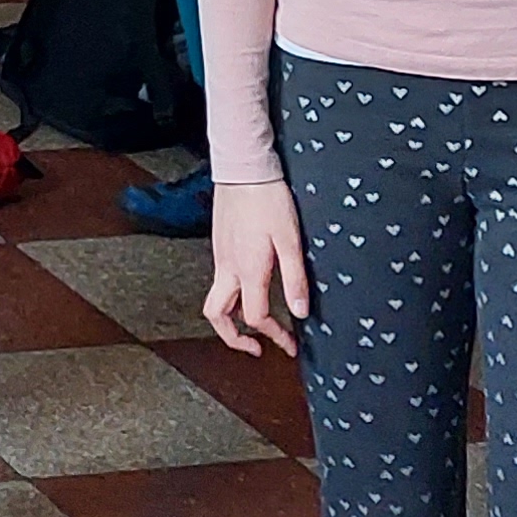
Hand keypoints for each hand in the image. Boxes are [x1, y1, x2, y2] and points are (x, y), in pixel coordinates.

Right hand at [201, 182, 309, 357]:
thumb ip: (294, 278)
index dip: (274, 335)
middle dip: (233, 338)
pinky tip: (252, 285)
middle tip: (254, 347)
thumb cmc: (267, 200)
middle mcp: (228, 268)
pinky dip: (233, 294)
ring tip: (252, 323)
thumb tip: (300, 312)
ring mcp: (220, 256)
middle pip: (217, 316)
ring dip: (232, 317)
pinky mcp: (219, 245)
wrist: (243, 170)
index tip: (289, 344)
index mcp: (247, 270)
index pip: (255, 317)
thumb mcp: (290, 241)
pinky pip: (220, 280)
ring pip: (216, 299)